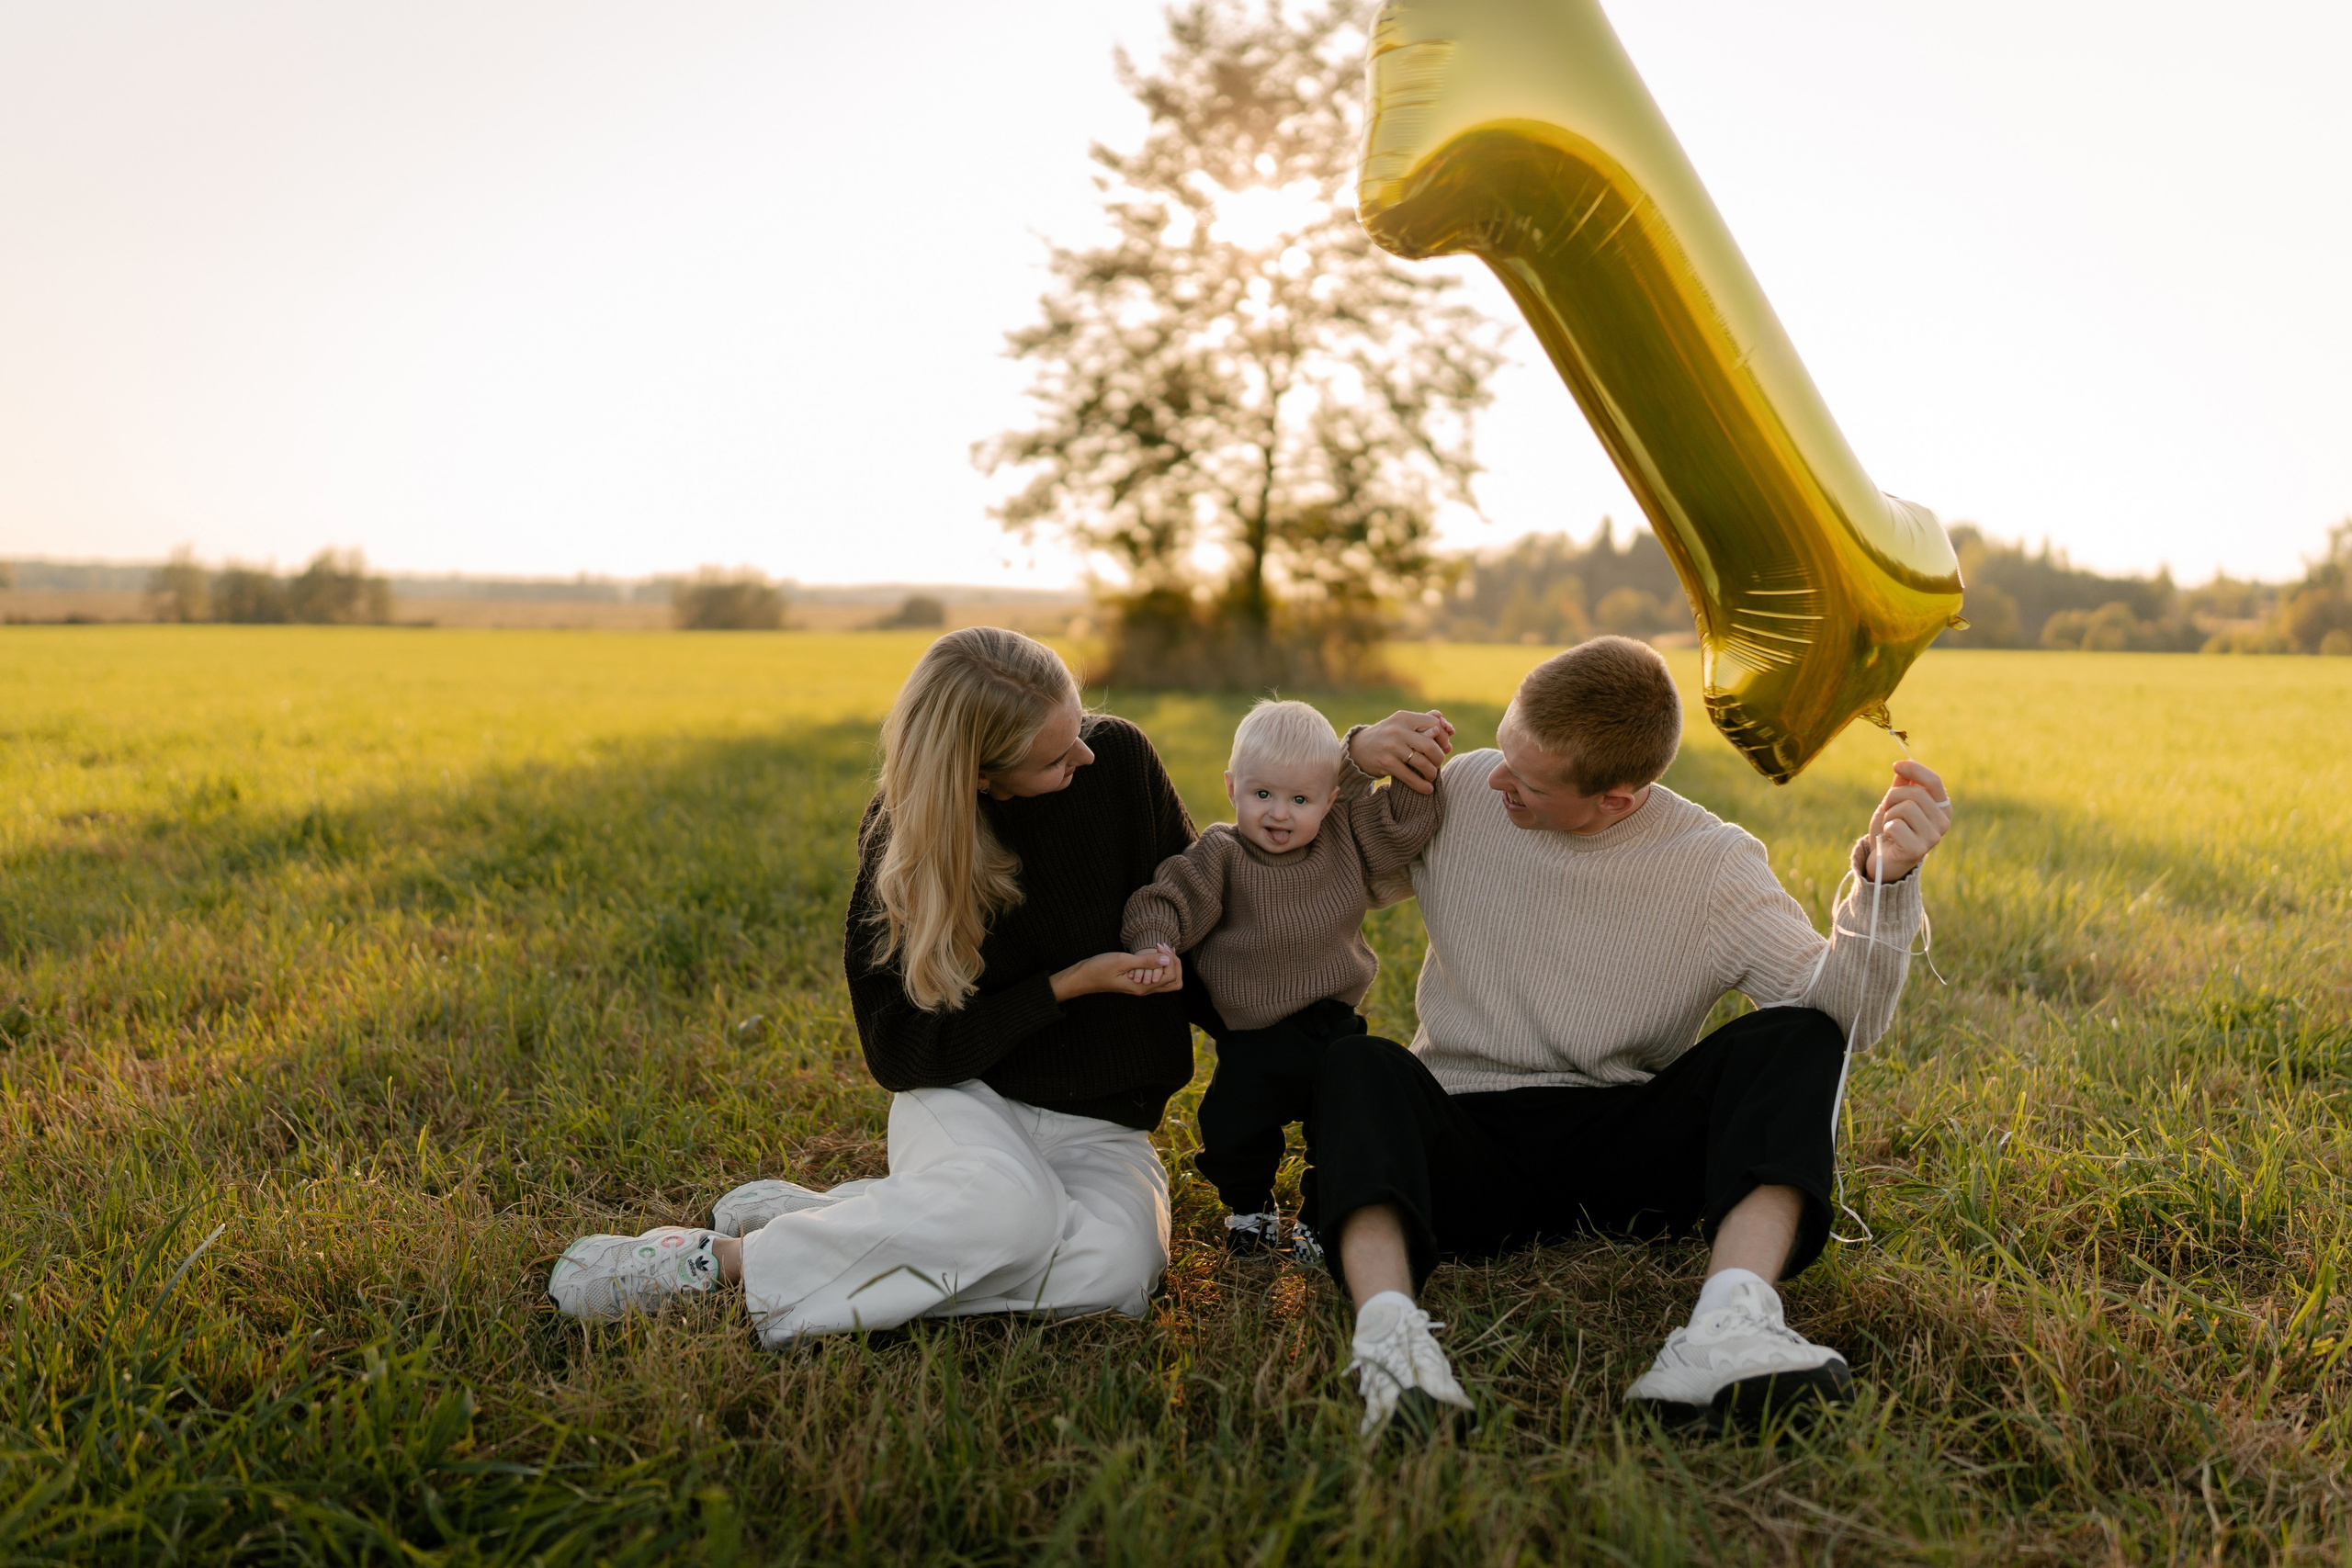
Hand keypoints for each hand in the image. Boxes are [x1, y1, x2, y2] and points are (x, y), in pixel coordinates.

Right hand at [1053, 944, 1182, 1001]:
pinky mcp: (1138, 981)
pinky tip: (1154, 952)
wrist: (1083, 977)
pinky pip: (1158, 976)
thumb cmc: (1099, 968)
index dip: (1170, 959)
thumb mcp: (1122, 961)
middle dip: (1176, 964)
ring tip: (1161, 948)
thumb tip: (1167, 959)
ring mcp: (1142, 986)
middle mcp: (1145, 989)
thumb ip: (1145, 961)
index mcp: (1143, 987)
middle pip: (1174, 982)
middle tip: (1165, 948)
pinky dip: (1161, 965)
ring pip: (1167, 980)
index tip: (1158, 945)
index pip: (1171, 976)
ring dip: (1169, 964)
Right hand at [1348, 709, 1454, 794]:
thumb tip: (1449, 728)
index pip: (1434, 725)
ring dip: (1431, 772)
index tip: (1445, 747)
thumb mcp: (1402, 724)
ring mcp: (1391, 747)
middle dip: (1439, 758)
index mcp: (1404, 717)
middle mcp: (1398, 730)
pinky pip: (1410, 777)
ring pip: (1422, 762)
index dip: (1444, 737)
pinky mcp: (1386, 763)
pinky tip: (1427, 789)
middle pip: (1430, 746)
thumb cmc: (1387, 736)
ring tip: (1431, 776)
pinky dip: (1421, 785)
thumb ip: (1424, 723)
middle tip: (1438, 763)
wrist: (1358, 748)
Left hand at [1856, 760, 1950, 882]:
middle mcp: (1943, 822)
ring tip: (1889, 826)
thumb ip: (1902, 785)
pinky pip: (1895, 825)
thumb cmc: (1892, 829)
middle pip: (1915, 792)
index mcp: (1942, 808)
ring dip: (1889, 813)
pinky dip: (1886, 828)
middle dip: (1893, 797)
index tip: (1896, 765)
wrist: (1883, 861)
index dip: (1915, 769)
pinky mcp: (1918, 850)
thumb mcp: (1895, 803)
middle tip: (1887, 810)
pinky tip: (1889, 838)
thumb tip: (1902, 764)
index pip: (1934, 781)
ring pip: (1906, 807)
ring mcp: (1933, 838)